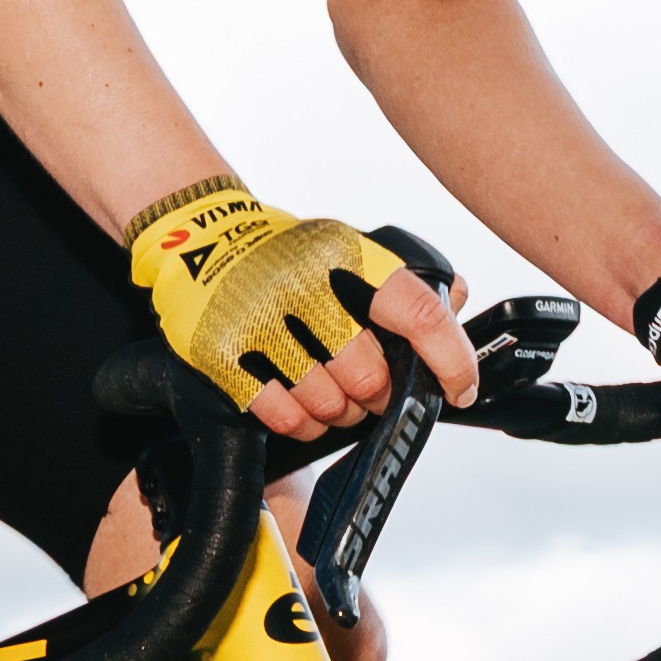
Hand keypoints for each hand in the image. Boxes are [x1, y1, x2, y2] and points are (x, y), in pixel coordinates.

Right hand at [133, 180, 484, 444]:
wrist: (199, 237)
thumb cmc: (285, 252)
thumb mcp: (349, 246)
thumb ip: (404, 280)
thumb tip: (456, 300)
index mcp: (348, 258)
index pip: (419, 314)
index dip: (450, 360)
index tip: (460, 388)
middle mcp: (305, 287)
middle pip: (370, 377)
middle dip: (381, 396)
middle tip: (375, 390)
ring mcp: (260, 321)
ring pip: (328, 404)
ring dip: (341, 413)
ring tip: (335, 394)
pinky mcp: (223, 352)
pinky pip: (283, 416)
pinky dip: (303, 424)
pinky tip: (304, 409)